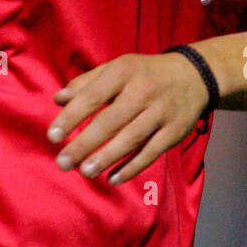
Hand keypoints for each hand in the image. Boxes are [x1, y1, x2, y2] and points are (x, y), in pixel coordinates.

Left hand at [46, 52, 209, 184]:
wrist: (194, 75)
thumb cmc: (144, 74)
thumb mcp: (117, 68)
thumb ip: (86, 83)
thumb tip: (58, 99)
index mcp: (124, 71)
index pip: (93, 96)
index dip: (71, 117)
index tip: (52, 136)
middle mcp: (143, 91)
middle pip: (110, 121)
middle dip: (84, 144)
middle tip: (63, 162)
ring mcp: (161, 112)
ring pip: (131, 139)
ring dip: (106, 158)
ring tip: (84, 172)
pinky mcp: (175, 131)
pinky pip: (151, 152)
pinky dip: (132, 167)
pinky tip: (112, 178)